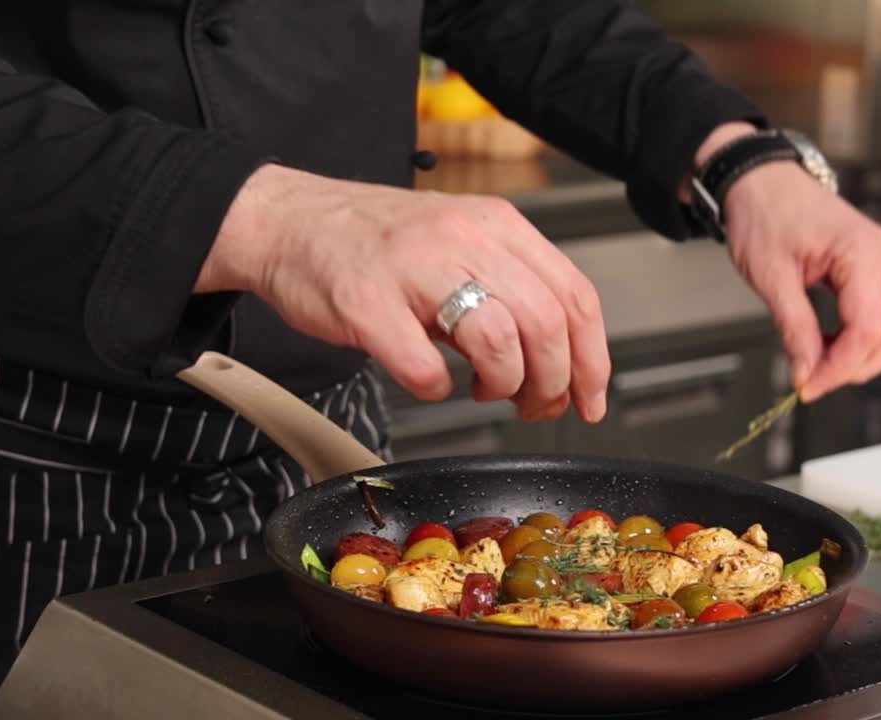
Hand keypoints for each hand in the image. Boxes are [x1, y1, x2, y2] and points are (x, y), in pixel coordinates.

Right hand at [196, 164, 610, 422]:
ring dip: (503, 384)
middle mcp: (462, 237)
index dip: (593, 359)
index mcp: (496, 225)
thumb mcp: (459, 244)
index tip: (590, 398)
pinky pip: (423, 366)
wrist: (287, 222)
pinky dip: (435, 389)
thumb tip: (561, 361)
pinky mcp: (367, 302)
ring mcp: (413, 268)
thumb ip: (510, 290)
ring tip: (483, 390)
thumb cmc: (375, 243)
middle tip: (534, 405)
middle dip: (552, 383)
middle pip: (546, 323)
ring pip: (499, 340)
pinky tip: (428, 380)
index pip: (575, 295)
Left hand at [696, 125, 880, 402]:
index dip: (840, 366)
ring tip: (819, 361)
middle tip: (815, 379)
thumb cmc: (763, 213)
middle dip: (859, 365)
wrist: (758, 180)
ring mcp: (880, 260)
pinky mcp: (870, 267)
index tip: (809, 385)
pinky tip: (827, 342)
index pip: (868, 329)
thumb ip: (794, 327)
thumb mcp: (771, 276)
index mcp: (860, 253)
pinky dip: (859, 336)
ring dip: (862, 354)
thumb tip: (807, 371)